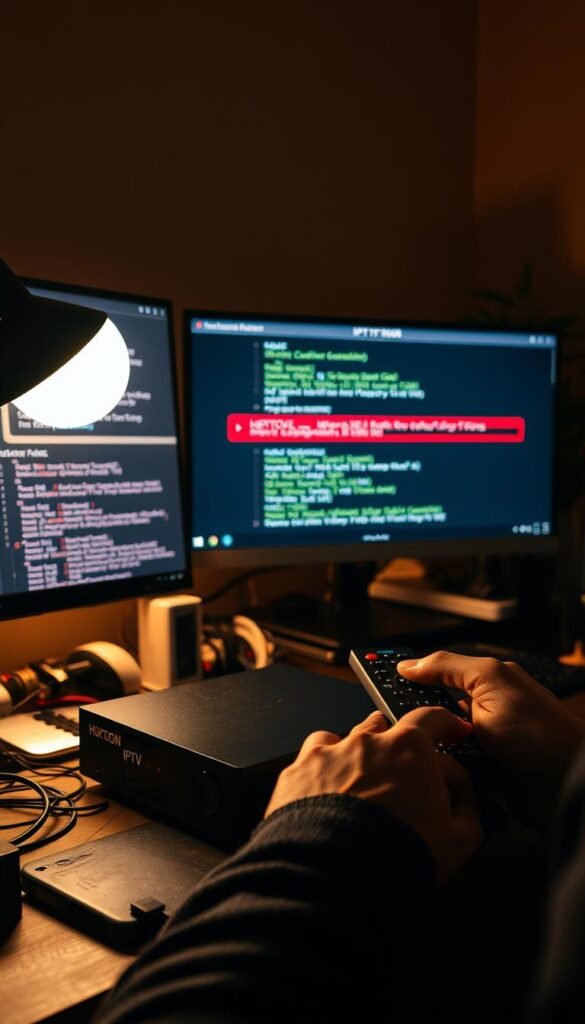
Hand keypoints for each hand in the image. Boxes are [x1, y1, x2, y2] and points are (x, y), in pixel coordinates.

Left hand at [265, 708, 483, 882]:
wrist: (336, 879)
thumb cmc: (401, 856)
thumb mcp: (460, 839)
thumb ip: (468, 807)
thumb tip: (466, 794)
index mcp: (410, 748)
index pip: (432, 719)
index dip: (446, 725)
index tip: (452, 732)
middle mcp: (367, 741)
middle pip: (385, 727)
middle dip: (396, 745)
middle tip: (401, 776)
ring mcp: (329, 752)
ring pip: (347, 739)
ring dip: (357, 755)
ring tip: (360, 788)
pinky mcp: (298, 771)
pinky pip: (313, 755)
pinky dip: (322, 768)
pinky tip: (326, 791)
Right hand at [397, 651, 584, 831]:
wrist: (567, 788)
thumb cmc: (539, 732)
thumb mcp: (490, 683)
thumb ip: (448, 667)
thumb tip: (409, 663)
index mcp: (485, 683)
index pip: (436, 673)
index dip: (408, 676)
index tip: (375, 679)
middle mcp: (482, 712)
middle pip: (431, 711)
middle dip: (416, 718)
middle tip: (397, 724)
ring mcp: (482, 746)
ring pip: (436, 744)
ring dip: (430, 750)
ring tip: (421, 753)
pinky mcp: (482, 777)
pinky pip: (448, 771)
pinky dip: (442, 773)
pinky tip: (435, 775)